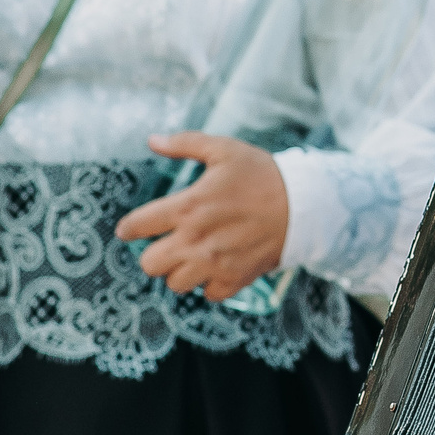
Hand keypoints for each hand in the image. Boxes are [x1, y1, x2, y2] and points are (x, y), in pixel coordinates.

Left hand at [114, 132, 288, 300]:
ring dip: (180, 270)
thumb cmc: (262, 175)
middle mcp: (195, 240)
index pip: (137, 226)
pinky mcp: (234, 279)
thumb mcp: (224, 150)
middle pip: (149, 264)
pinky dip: (209, 283)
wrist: (305, 205)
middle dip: (154, 253)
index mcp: (188, 207)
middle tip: (168, 243)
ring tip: (193, 256)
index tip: (131, 228)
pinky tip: (217, 266)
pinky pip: (207, 294)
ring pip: (174, 283)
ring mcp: (215, 263)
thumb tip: (152, 140)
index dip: (129, 227)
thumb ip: (185, 144)